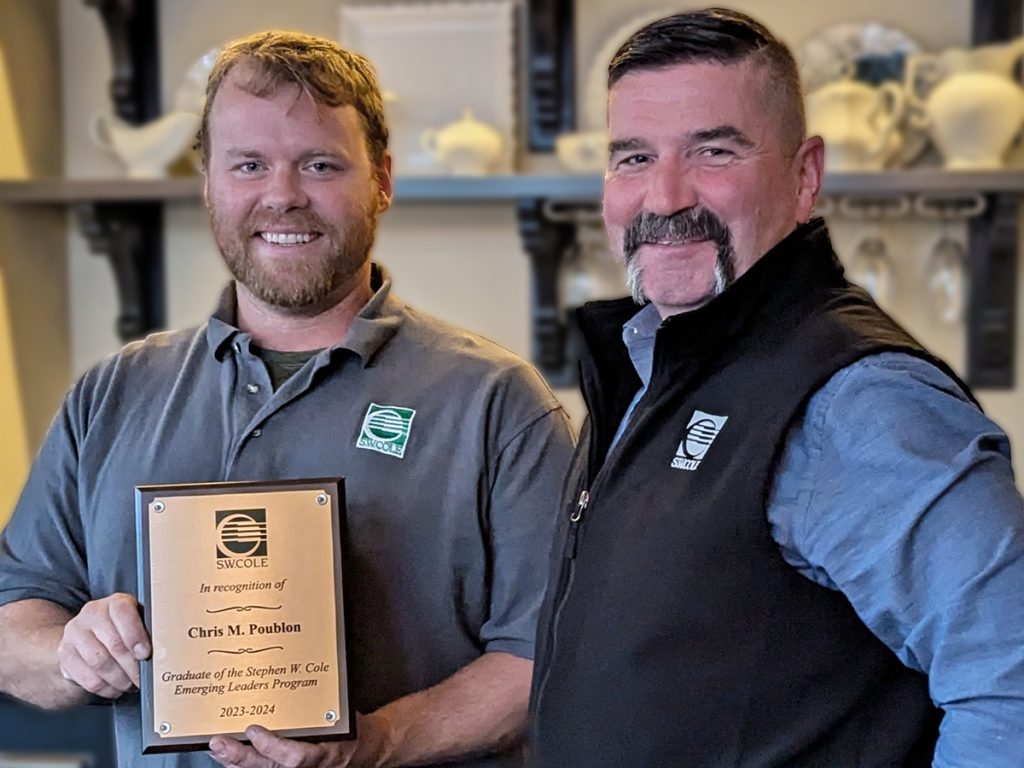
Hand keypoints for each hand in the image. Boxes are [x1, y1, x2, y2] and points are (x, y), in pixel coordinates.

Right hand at [55, 592, 149, 698]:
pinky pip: (86, 677)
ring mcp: (75, 632)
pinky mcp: (65, 653)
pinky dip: (105, 688)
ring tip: (131, 685)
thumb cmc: (124, 632)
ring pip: (100, 662)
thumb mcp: (139, 624)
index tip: (146, 654)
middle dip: (132, 666)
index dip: (136, 636)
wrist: (89, 639)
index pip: (123, 613)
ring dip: (119, 679)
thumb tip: (166, 649)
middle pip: (114, 644)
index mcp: (116, 602)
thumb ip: (150, 631)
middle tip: (143, 679)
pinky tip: (116, 689)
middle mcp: (93, 613)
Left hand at [209, 713, 392, 767]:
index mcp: (326, 751)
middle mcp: (310, 767)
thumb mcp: (342, 711)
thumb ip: (320, 704)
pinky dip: (240, 764)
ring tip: (217, 747)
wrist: (365, 748)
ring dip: (235, 761)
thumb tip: (295, 677)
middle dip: (242, 756)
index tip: (254, 729)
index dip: (273, 747)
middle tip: (221, 741)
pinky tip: (226, 755)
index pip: (297, 757)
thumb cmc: (352, 726)